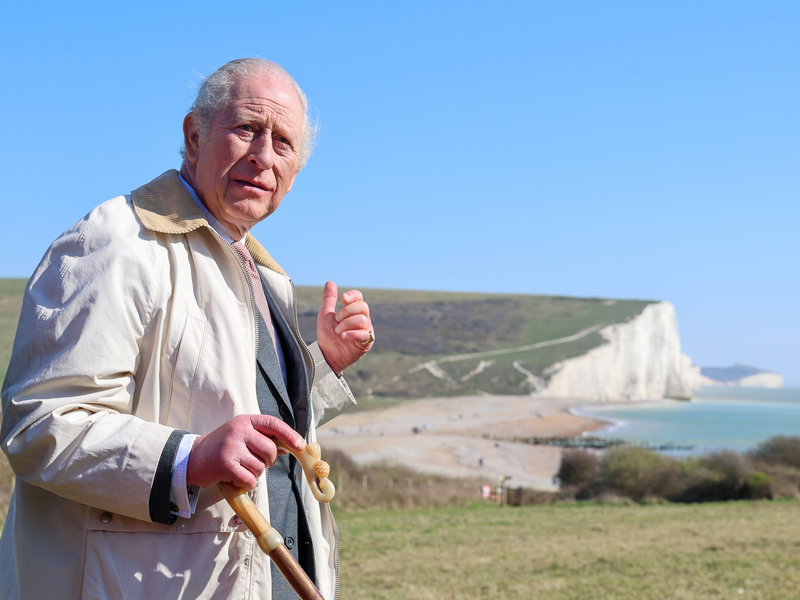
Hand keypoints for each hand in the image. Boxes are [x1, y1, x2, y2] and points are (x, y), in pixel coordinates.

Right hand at [186, 415, 304, 489]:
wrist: (192, 458)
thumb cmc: (222, 447)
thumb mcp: (242, 436)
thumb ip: (263, 439)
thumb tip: (290, 447)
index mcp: (246, 421)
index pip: (274, 424)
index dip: (290, 435)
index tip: (300, 446)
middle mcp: (239, 431)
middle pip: (270, 450)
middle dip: (268, 461)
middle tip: (255, 462)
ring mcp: (231, 447)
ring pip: (261, 467)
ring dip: (254, 473)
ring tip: (240, 468)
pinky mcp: (225, 465)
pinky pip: (250, 479)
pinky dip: (247, 483)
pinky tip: (236, 478)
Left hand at [317, 281, 374, 374]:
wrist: (326, 354)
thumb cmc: (327, 335)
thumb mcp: (325, 315)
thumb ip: (329, 300)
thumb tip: (330, 282)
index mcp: (353, 311)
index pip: (359, 297)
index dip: (352, 296)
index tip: (343, 299)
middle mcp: (362, 319)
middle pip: (362, 306)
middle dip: (347, 311)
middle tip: (336, 320)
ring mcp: (365, 330)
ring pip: (363, 319)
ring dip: (347, 324)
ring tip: (337, 332)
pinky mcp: (366, 342)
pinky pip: (364, 334)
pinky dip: (352, 333)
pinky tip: (343, 336)